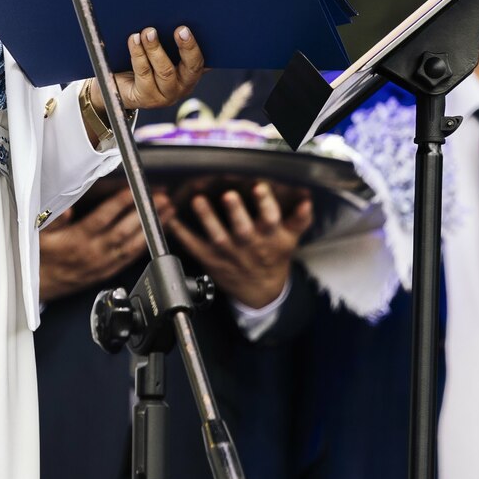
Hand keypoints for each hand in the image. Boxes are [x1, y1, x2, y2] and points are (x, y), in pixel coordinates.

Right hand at [36, 187, 172, 303]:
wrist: (40, 286)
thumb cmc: (40, 257)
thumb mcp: (38, 234)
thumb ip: (54, 220)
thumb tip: (67, 209)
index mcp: (76, 241)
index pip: (102, 218)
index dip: (120, 203)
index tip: (134, 190)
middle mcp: (93, 253)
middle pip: (124, 231)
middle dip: (145, 213)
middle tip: (162, 198)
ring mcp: (102, 264)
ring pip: (132, 245)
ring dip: (151, 228)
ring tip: (167, 213)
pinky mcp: (107, 273)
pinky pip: (129, 259)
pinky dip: (144, 246)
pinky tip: (156, 235)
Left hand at [90, 25, 205, 113]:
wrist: (119, 87)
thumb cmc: (145, 63)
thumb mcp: (161, 52)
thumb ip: (170, 40)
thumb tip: (171, 15)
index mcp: (191, 73)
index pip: (201, 60)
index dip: (195, 45)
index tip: (186, 29)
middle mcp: (182, 87)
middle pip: (190, 67)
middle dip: (186, 47)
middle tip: (179, 29)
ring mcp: (165, 96)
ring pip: (165, 71)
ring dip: (156, 48)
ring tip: (148, 32)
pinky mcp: (146, 98)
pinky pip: (144, 73)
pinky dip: (138, 54)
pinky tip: (134, 40)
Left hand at [166, 182, 312, 309]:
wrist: (261, 291)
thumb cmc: (274, 257)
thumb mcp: (290, 239)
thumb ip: (299, 219)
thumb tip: (308, 199)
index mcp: (269, 236)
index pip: (270, 218)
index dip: (265, 203)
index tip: (259, 187)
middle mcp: (248, 244)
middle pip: (242, 228)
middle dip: (235, 211)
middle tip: (228, 195)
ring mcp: (228, 253)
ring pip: (217, 236)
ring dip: (207, 218)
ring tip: (198, 201)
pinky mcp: (211, 259)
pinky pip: (194, 246)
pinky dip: (181, 233)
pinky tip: (171, 219)